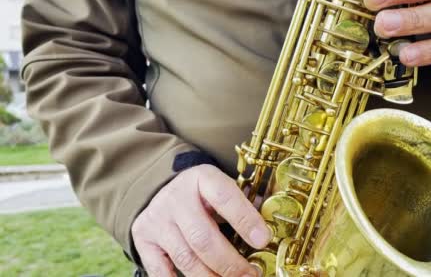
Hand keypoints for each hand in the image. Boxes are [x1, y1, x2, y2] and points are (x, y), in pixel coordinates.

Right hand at [132, 165, 269, 275]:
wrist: (162, 189)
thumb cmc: (202, 193)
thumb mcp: (222, 188)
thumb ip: (245, 203)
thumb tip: (272, 225)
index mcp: (202, 178)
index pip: (224, 197)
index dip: (245, 220)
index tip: (263, 240)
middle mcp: (176, 197)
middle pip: (203, 237)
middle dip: (230, 262)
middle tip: (250, 274)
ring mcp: (158, 219)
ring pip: (186, 258)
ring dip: (212, 276)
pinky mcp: (143, 239)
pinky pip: (160, 270)